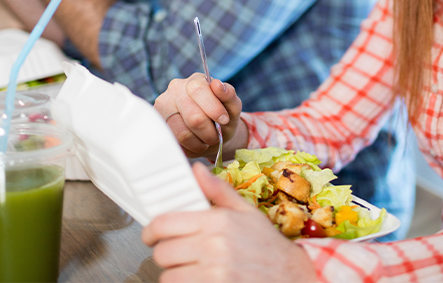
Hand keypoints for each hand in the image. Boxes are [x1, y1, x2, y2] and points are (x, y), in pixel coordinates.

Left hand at [143, 163, 316, 282]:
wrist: (291, 277)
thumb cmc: (267, 246)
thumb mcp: (245, 212)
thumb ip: (217, 190)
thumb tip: (197, 169)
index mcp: (217, 222)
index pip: (164, 223)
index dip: (151, 230)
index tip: (152, 234)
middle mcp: (213, 247)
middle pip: (162, 252)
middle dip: (165, 253)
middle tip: (176, 253)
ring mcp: (213, 275)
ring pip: (168, 277)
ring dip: (175, 274)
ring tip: (190, 269)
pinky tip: (197, 280)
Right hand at [155, 74, 244, 159]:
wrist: (213, 134)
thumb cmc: (222, 117)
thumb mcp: (232, 107)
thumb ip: (229, 95)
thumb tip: (217, 84)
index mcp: (195, 80)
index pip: (198, 90)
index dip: (213, 109)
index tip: (224, 120)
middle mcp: (175, 89)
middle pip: (193, 117)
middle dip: (209, 131)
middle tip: (215, 134)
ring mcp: (163, 107)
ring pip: (183, 133)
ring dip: (200, 141)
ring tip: (205, 138)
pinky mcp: (160, 126)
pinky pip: (175, 143)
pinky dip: (190, 147)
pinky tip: (194, 141)